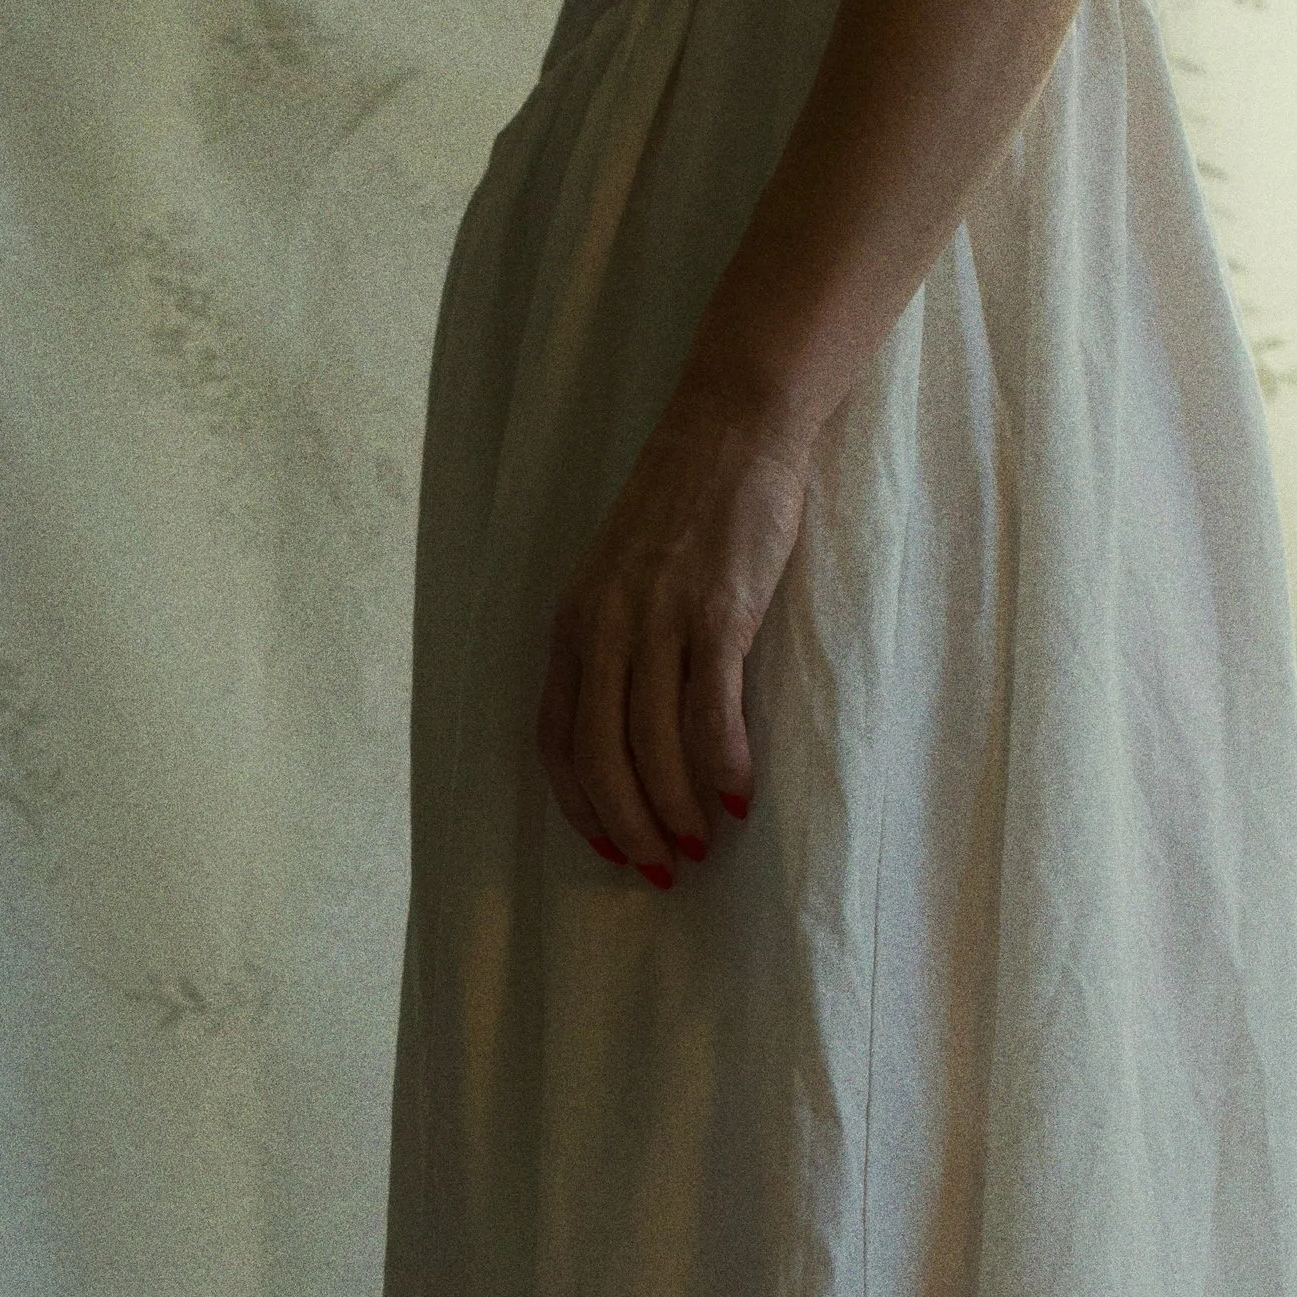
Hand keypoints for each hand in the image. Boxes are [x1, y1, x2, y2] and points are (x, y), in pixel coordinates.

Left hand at [536, 378, 812, 879]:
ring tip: (703, 845)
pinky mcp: (715, 613)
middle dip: (628, 826)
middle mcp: (603, 628)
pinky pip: (710, 713)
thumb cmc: (684, 506)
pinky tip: (740, 796)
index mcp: (573, 624)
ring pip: (652, 745)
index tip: (610, 846)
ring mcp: (657, 621)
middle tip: (662, 868)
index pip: (556, 740)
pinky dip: (722, 766)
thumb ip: (613, 642)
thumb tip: (629, 724)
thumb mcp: (621, 576)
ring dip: (677, 810)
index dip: (579, 806)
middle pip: (599, 757)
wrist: (733, 427)